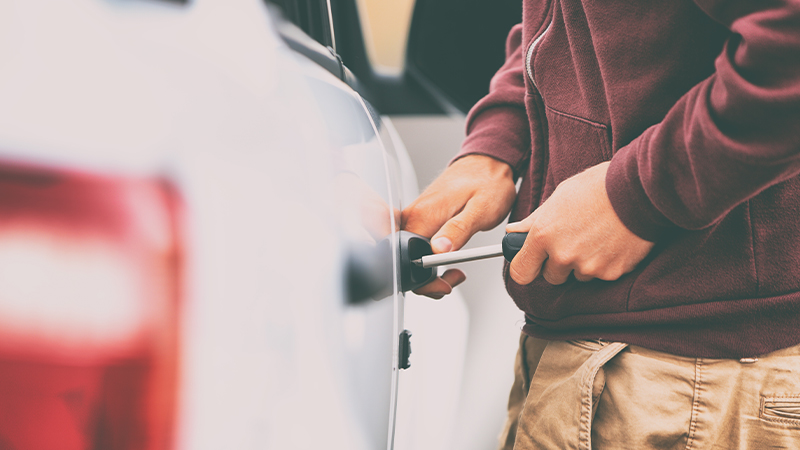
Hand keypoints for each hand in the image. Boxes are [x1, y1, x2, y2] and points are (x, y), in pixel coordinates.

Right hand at [402, 154, 516, 297]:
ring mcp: (415, 216)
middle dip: (426, 280)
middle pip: (405, 260)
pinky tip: (447, 257)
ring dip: (429, 271)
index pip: (409, 258)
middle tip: (453, 279)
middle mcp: (413, 215)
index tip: (446, 283)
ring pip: (410, 255)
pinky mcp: (420, 218)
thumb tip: (439, 251)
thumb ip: (457, 231)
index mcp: (424, 214)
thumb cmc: (487, 182)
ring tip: (455, 271)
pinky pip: (417, 245)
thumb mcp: (480, 210)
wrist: (488, 163)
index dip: (425, 279)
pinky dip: (430, 258)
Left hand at [506, 162, 654, 284]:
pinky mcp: (611, 273)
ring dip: (582, 264)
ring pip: (577, 276)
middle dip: (557, 264)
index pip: (521, 272)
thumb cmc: (599, 187)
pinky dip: (604, 263)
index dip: (526, 268)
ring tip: (596, 237)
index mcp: (543, 235)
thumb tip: (515, 231)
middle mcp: (563, 255)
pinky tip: (611, 242)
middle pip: (551, 277)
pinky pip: (600, 275)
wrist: (640, 189)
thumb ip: (534, 220)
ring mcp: (588, 267)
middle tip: (572, 241)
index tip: (531, 264)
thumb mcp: (559, 197)